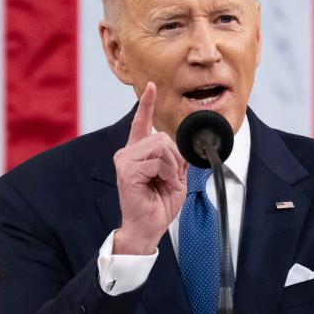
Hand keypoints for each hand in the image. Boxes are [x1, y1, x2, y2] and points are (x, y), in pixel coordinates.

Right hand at [112, 82, 187, 254]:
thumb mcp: (176, 178)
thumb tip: (188, 145)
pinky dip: (166, 173)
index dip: (147, 104)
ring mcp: (125, 160)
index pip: (142, 122)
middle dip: (176, 158)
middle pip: (162, 136)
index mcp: (139, 152)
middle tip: (170, 179)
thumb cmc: (158, 206)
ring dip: (171, 167)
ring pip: (161, 146)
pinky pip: (158, 160)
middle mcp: (128, 152)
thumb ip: (179, 159)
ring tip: (164, 183)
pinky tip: (159, 185)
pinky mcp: (127, 169)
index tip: (152, 86)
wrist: (148, 227)